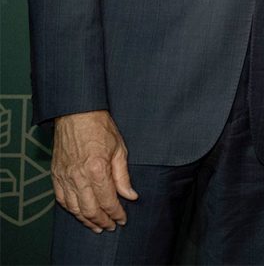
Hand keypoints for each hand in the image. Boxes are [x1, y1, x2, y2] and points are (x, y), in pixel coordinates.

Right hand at [51, 110, 136, 231]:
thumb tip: (130, 196)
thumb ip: (123, 176)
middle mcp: (79, 176)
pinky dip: (71, 210)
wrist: (76, 113)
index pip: (108, 201)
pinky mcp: (55, 175)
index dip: (116, 213)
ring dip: (86, 220)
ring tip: (96, 226)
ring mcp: (65, 176)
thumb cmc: (100, 127)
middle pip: (90, 209)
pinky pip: (61, 199)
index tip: (122, 219)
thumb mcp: (119, 149)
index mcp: (97, 169)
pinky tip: (79, 213)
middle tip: (110, 226)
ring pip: (74, 208)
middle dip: (102, 221)